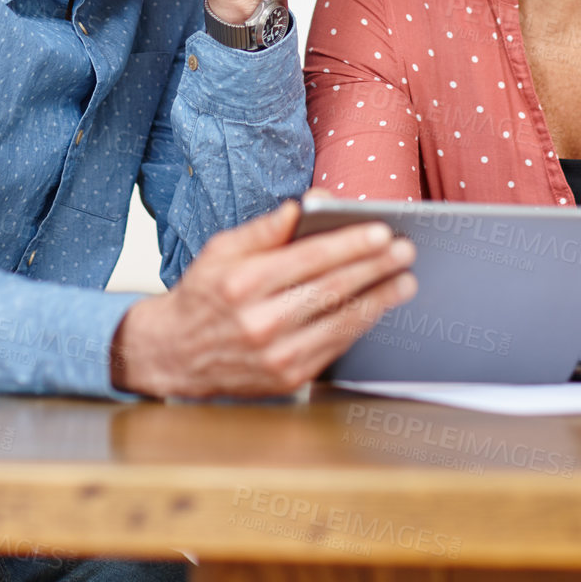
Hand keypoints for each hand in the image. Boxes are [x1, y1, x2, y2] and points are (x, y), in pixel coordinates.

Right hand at [110, 201, 416, 397]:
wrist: (175, 354)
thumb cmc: (204, 294)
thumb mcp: (222, 249)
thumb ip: (267, 228)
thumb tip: (308, 203)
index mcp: (243, 283)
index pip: (310, 258)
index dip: (351, 243)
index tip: (382, 231)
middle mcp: (260, 322)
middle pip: (332, 288)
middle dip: (375, 267)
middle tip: (405, 250)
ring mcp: (275, 355)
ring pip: (341, 321)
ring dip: (379, 299)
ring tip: (404, 280)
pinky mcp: (287, 378)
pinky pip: (335, 346)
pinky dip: (360, 325)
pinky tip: (377, 307)